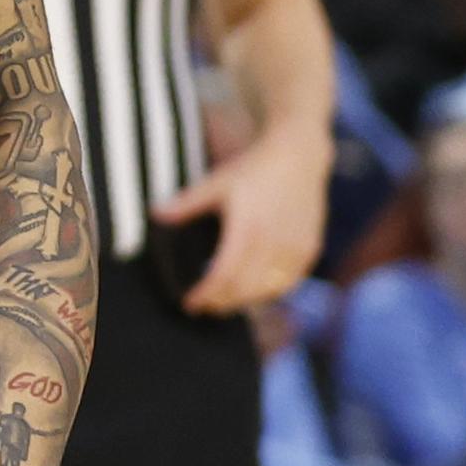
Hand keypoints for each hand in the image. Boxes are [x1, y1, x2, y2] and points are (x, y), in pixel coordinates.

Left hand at [151, 128, 329, 314]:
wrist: (298, 157)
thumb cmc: (253, 170)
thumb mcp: (216, 183)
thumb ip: (186, 204)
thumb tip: (155, 214)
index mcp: (247, 229)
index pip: (223, 276)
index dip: (206, 295)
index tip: (190, 303)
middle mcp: (273, 243)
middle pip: (244, 289)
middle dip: (221, 303)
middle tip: (203, 308)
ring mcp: (295, 248)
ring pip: (268, 291)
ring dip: (244, 301)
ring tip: (224, 302)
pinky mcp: (309, 250)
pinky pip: (288, 283)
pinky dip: (269, 292)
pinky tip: (253, 292)